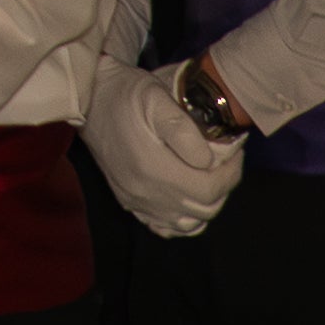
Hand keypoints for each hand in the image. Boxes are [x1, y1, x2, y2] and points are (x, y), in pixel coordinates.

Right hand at [85, 65, 246, 240]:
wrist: (89, 100)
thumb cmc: (126, 96)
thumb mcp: (156, 99)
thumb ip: (183, 130)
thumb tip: (207, 160)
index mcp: (156, 169)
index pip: (210, 189)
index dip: (231, 175)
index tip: (235, 154)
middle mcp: (147, 194)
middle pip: (204, 208)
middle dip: (224, 187)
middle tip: (227, 163)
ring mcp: (138, 202)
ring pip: (188, 223)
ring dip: (207, 204)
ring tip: (209, 178)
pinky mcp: (130, 203)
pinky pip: (165, 228)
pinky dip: (184, 219)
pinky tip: (186, 196)